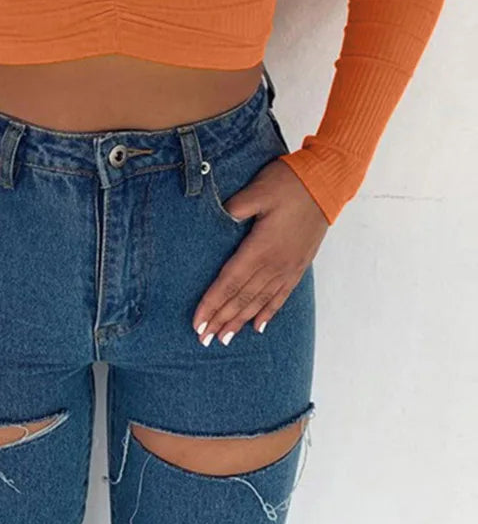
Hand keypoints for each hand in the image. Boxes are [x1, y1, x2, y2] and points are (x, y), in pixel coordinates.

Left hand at [192, 157, 328, 345]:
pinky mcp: (299, 265)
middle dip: (221, 319)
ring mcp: (289, 267)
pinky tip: (258, 326)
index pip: (230, 282)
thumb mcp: (258, 190)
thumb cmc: (289, 184)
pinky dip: (268, 313)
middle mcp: (275, 264)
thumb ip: (236, 207)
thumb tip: (219, 218)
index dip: (212, 303)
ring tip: (225, 338)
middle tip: (204, 339)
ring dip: (240, 321)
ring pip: (260, 302)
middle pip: (242, 298)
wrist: (326, 184)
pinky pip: (281, 296)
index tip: (197, 322)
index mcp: (261, 248)